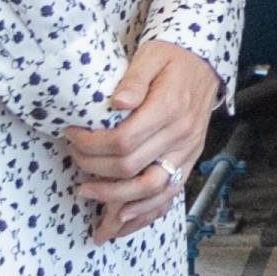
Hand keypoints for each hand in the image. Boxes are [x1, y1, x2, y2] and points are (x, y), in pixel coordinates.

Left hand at [65, 41, 218, 244]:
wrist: (204, 62)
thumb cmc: (173, 57)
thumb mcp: (151, 56)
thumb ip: (134, 79)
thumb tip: (117, 104)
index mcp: (169, 108)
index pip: (123, 140)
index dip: (92, 144)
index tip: (72, 136)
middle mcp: (181, 134)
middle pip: (131, 167)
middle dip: (94, 168)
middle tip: (74, 158)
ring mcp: (188, 151)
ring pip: (151, 189)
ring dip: (116, 198)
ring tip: (88, 194)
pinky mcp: (189, 159)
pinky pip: (170, 193)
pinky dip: (146, 210)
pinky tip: (123, 218)